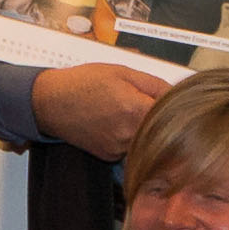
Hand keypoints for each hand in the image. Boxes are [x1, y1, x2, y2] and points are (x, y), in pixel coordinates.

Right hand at [26, 58, 170, 157]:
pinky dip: (129, 137)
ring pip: (145, 141)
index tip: (171, 101)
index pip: (173, 115)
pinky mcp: (110, 157)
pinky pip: (130, 148)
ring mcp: (119, 148)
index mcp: (135, 109)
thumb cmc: (83, 83)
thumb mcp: (122, 72)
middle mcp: (129, 134)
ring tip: (126, 111)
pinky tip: (116, 123)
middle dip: (158, 118)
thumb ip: (155, 85)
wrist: (50, 102)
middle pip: (160, 131)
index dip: (173, 107)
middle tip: (145, 103)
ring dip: (143, 129)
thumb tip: (177, 95)